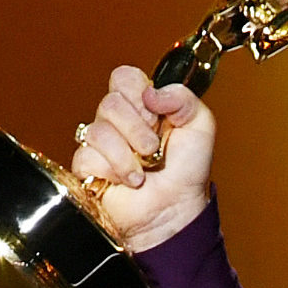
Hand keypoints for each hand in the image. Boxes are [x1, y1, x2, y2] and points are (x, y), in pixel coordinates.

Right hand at [71, 65, 214, 252]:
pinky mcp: (87, 167)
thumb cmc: (187, 172)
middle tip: (153, 148)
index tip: (156, 114)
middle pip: (110, 102)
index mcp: (142, 107)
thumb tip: (151, 91)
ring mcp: (101, 144)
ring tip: (145, 168)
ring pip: (98, 129)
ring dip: (128, 152)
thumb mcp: (200, 127)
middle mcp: (118, 122)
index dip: (137, 91)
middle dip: (138, 128)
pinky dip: (115, 169)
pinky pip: (88, 155)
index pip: (124, 77)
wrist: (176, 210)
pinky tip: (129, 180)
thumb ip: (183, 98)